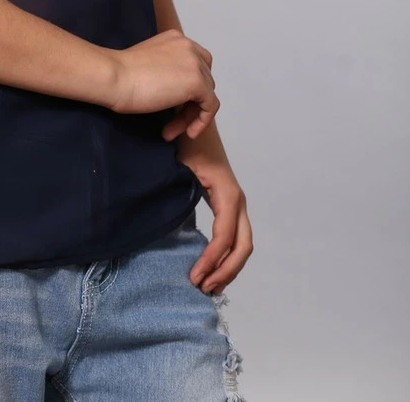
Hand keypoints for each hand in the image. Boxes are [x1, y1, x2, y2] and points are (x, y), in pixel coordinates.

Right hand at [109, 28, 219, 138]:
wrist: (114, 77)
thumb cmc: (121, 74)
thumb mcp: (149, 63)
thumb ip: (167, 68)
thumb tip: (177, 90)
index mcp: (176, 39)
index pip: (195, 64)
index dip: (189, 87)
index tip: (173, 104)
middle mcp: (189, 46)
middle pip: (203, 80)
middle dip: (190, 103)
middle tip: (172, 121)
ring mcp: (194, 63)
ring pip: (206, 95)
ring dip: (190, 115)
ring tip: (171, 130)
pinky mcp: (197, 82)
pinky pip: (210, 106)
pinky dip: (201, 121)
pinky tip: (187, 132)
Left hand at [179, 147, 252, 294]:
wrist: (197, 121)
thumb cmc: (188, 141)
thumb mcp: (181, 164)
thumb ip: (179, 190)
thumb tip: (167, 220)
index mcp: (228, 193)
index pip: (224, 236)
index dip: (211, 259)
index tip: (194, 277)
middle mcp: (237, 200)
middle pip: (242, 246)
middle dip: (225, 271)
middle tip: (203, 287)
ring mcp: (236, 203)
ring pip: (242, 244)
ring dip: (229, 268)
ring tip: (208, 286)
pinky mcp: (229, 204)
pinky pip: (235, 236)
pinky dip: (228, 256)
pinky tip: (213, 268)